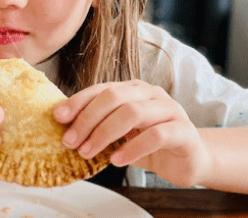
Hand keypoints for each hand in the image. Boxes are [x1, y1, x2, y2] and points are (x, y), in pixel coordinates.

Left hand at [53, 80, 210, 186]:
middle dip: (87, 119)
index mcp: (133, 89)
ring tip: (88, 152)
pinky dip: (132, 148)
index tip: (58, 118)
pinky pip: (156, 135)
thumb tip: (64, 125)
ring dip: (105, 133)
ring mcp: (169, 109)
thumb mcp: (120, 132)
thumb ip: (99, 124)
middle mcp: (151, 93)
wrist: (189, 159)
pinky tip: (116, 160)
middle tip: (70, 141)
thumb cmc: (149, 143)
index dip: (78, 102)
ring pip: (132, 112)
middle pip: (114, 97)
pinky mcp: (184, 131)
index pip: (101, 88)